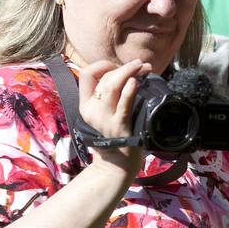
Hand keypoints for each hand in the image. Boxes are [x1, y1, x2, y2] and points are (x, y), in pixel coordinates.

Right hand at [79, 59, 150, 173]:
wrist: (119, 163)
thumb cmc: (116, 132)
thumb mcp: (105, 111)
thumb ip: (109, 93)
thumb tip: (126, 69)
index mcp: (86, 105)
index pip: (87, 75)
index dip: (103, 65)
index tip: (118, 66)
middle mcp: (92, 111)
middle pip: (105, 79)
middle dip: (124, 67)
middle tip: (141, 64)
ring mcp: (105, 119)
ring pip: (112, 87)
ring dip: (129, 72)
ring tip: (143, 67)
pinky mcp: (119, 126)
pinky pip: (124, 105)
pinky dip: (130, 91)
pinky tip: (136, 82)